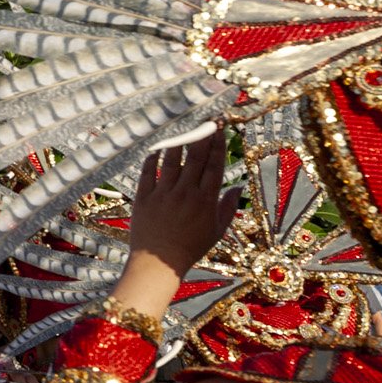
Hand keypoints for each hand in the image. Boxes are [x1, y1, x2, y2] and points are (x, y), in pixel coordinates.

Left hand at [124, 125, 239, 280]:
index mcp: (206, 200)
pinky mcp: (143, 196)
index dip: (218, 144)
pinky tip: (158, 146)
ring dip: (178, 140)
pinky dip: (153, 157)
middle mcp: (185, 193)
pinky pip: (148, 171)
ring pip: (172, 159)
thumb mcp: (217, 231)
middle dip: (202, 134)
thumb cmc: (190, 248)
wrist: (158, 263)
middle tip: (207, 119)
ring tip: (184, 127)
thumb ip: (228, 207)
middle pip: (195, 157)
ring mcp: (163, 193)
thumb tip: (238, 186)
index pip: (214, 165)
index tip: (220, 128)